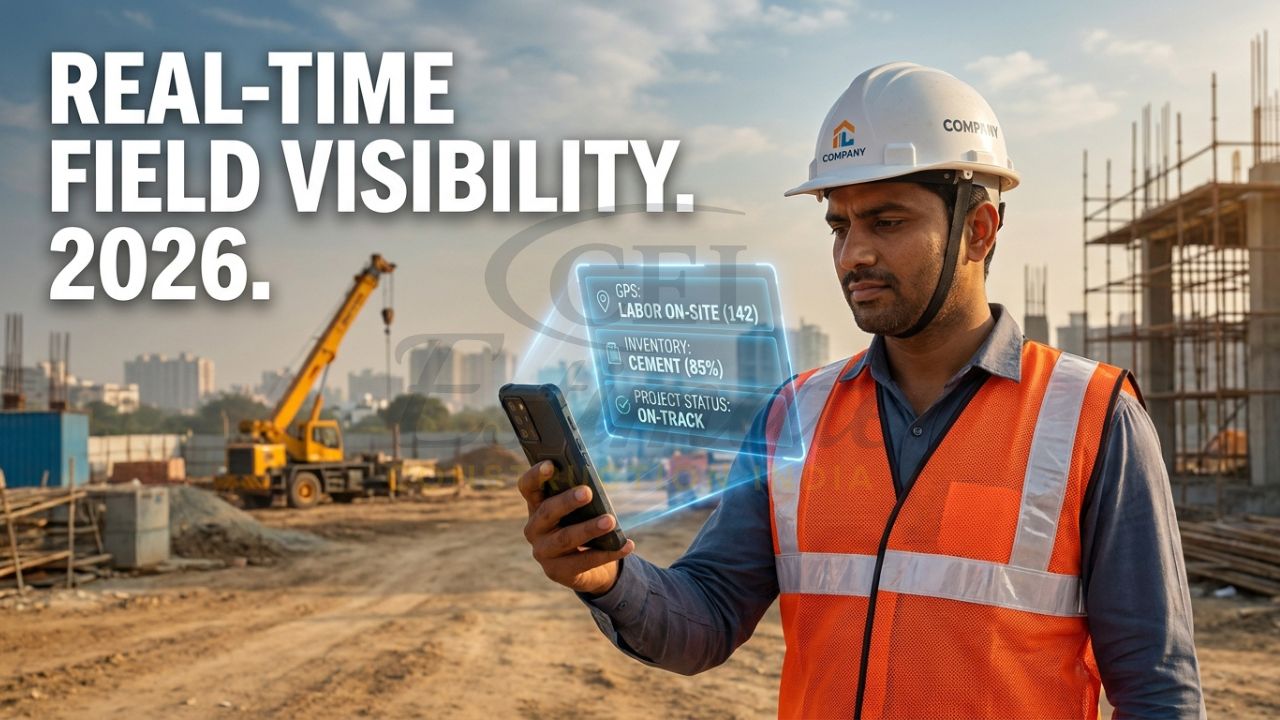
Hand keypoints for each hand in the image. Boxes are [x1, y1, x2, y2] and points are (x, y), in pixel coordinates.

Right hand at [518, 460, 634, 595]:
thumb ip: (579, 497)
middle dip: (567, 501)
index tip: (550, 464)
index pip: (528, 487)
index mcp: (536, 506)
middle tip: (588, 492)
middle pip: (547, 511)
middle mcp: (534, 529)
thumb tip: (594, 486)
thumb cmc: (579, 525)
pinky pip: (584, 562)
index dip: (536, 475)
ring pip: (566, 538)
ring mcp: (543, 552)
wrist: (583, 566)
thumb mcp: (577, 510)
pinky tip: (626, 545)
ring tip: (610, 520)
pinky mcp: (557, 572)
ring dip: (589, 528)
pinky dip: (609, 553)